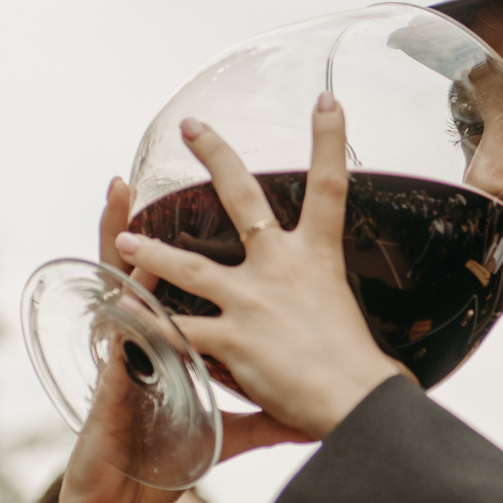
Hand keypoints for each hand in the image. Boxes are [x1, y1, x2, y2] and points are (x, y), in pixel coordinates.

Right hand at [47, 129, 344, 502]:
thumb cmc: (162, 469)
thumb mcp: (224, 435)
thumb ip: (257, 414)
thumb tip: (303, 408)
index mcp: (167, 350)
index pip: (167, 289)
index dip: (163, 248)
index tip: (174, 204)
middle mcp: (141, 348)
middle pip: (138, 276)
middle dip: (133, 227)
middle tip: (132, 177)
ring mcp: (124, 366)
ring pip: (120, 298)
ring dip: (117, 250)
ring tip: (115, 204)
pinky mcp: (116, 396)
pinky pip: (118, 351)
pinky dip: (119, 325)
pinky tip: (115, 298)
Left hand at [115, 95, 403, 440]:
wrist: (357, 401)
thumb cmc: (368, 375)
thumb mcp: (359, 329)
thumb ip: (339, 325)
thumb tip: (379, 361)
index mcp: (319, 259)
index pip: (331, 186)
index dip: (329, 139)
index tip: (327, 102)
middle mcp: (282, 267)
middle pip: (243, 197)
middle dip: (215, 154)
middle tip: (191, 125)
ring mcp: (251, 299)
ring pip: (187, 265)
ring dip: (151, 250)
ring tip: (124, 237)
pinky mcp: (230, 337)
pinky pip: (176, 328)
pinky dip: (147, 326)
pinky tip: (122, 319)